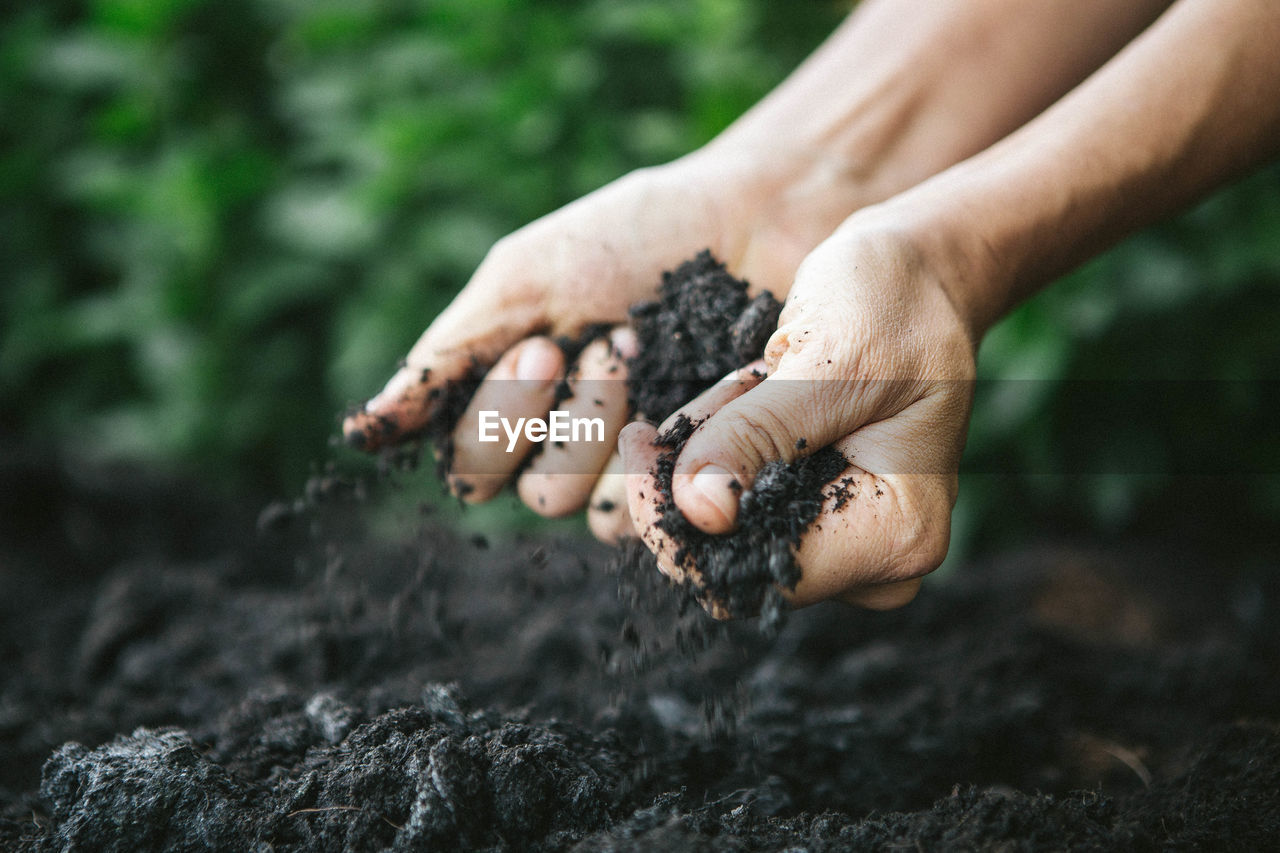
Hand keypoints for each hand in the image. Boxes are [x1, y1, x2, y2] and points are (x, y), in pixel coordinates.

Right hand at [343, 148, 863, 539]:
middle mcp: (563, 441)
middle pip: (523, 493)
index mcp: (514, 398)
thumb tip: (362, 433)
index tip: (545, 342)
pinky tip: (696, 391)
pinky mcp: (692, 472)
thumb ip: (447, 357)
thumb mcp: (523, 280)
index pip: (467, 466)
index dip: (499, 419)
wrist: (751, 219)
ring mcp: (629, 461)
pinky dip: (661, 452)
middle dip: (560, 417)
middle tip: (604, 341)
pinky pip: (648, 510)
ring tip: (647, 350)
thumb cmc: (634, 236)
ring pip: (583, 507)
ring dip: (609, 426)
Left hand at [618, 223, 976, 611]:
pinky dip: (720, 444)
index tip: (635, 441)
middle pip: (731, 560)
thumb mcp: (828, 357)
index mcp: (897, 534)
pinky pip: (736, 500)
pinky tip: (744, 390)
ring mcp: (847, 541)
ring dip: (707, 450)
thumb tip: (697, 512)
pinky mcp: (817, 513)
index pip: (753, 574)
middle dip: (688, 477)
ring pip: (722, 527)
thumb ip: (760, 435)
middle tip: (691, 398)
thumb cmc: (894, 300)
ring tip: (744, 377)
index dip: (674, 524)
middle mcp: (876, 560)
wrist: (920, 273)